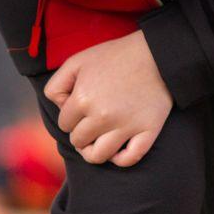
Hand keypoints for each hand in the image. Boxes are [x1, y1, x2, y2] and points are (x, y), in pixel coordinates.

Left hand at [42, 31, 172, 166]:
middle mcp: (102, 117)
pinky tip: (117, 150)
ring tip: (97, 140)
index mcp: (83, 99)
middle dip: (80, 133)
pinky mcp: (147, 131)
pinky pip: (128, 159)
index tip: (80, 107)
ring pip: (97, 156)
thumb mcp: (77, 61)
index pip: (64, 124)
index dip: (70, 116)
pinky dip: (119, 159)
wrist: (156, 54)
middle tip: (89, 122)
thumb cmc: (115, 56)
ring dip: (93, 151)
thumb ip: (57, 85)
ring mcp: (125, 127)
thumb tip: (59, 108)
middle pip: (78, 141)